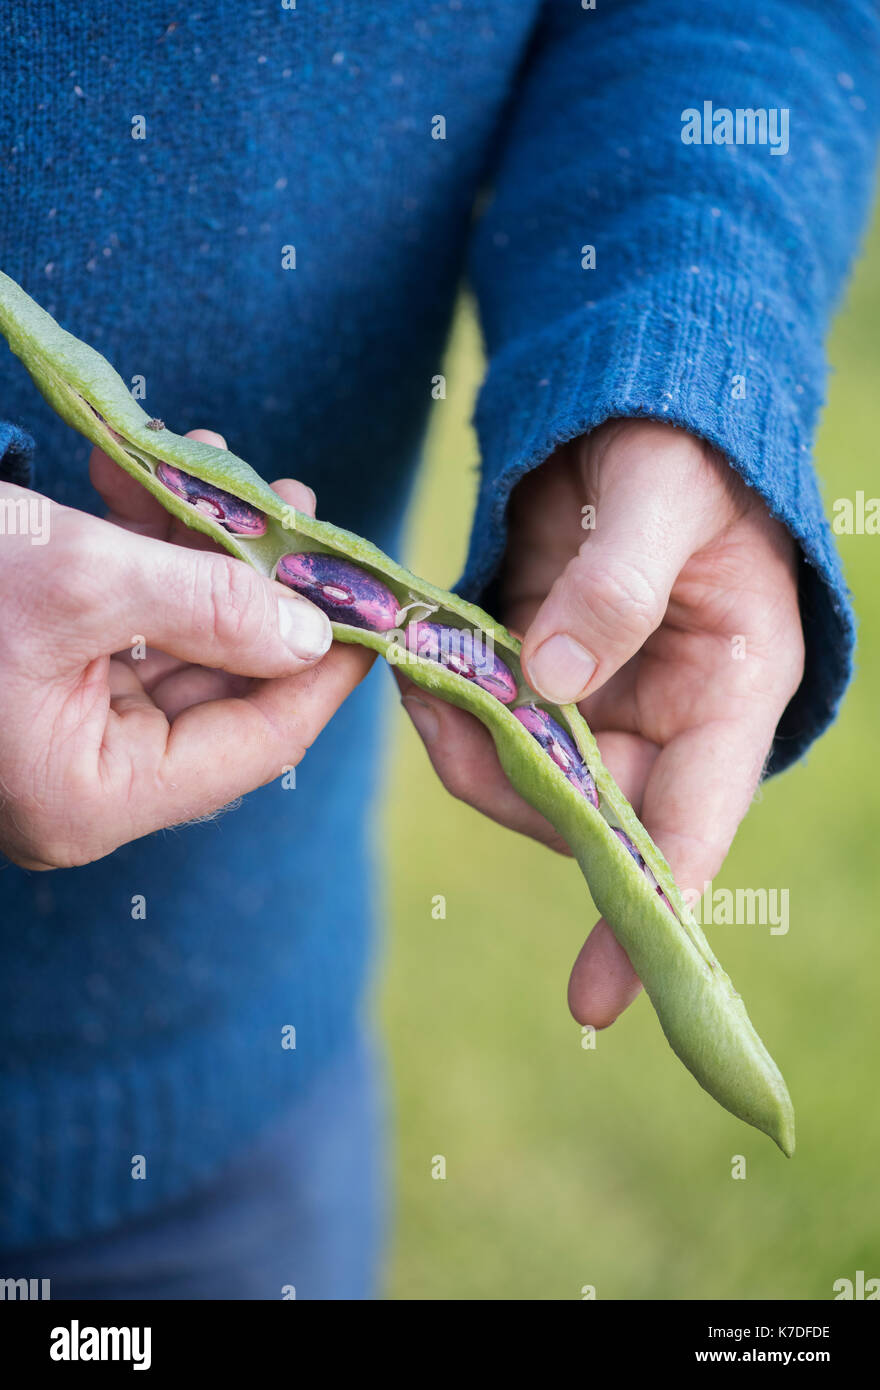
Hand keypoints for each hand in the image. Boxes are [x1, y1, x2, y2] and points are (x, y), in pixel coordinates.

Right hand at [0, 430, 371, 868]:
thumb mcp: (78, 577)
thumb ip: (208, 604)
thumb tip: (309, 631)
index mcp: (91, 796)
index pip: (255, 745)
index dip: (324, 674)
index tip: (376, 609)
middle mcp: (82, 781)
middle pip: (221, 690)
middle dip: (259, 591)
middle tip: (300, 514)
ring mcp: (57, 733)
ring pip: (176, 646)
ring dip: (201, 556)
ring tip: (226, 474)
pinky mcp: (37, 680)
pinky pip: (123, 625)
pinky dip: (145, 556)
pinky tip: (151, 482)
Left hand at [399, 419, 804, 1025]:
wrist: (633, 409)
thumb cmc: (678, 444)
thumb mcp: (661, 498)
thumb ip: (615, 588)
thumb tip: (549, 682)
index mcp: (731, 690)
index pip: (692, 825)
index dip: (644, 914)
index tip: (598, 1001)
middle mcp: (668, 716)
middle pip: (586, 812)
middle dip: (509, 785)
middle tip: (444, 719)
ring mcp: (603, 701)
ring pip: (525, 774)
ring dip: (467, 741)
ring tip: (423, 671)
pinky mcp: (545, 675)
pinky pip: (491, 723)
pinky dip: (452, 705)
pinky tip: (423, 662)